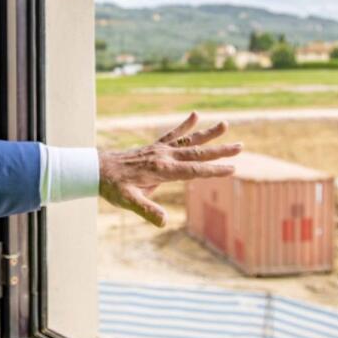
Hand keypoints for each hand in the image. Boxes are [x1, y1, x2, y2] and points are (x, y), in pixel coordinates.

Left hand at [98, 112, 240, 227]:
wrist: (96, 169)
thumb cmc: (112, 187)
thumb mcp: (128, 202)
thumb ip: (147, 210)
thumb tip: (163, 222)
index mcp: (161, 169)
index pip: (193, 171)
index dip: (213, 170)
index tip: (232, 168)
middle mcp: (163, 156)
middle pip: (197, 153)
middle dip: (220, 151)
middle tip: (241, 146)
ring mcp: (159, 150)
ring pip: (188, 141)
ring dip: (207, 134)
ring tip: (225, 124)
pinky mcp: (154, 147)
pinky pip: (172, 135)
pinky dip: (184, 126)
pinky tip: (195, 115)